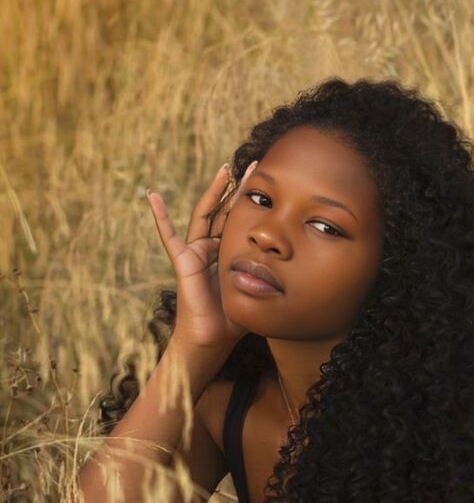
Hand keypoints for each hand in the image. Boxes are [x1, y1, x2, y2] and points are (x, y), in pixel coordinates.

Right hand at [146, 159, 258, 350]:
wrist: (213, 338)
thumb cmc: (233, 320)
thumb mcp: (256, 289)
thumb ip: (267, 274)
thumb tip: (292, 263)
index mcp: (227, 252)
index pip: (239, 219)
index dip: (249, 200)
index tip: (265, 181)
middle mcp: (211, 248)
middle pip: (224, 210)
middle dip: (236, 188)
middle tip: (251, 164)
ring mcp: (195, 251)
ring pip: (205, 214)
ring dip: (214, 190)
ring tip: (225, 168)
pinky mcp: (183, 260)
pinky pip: (168, 235)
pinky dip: (159, 216)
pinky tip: (152, 196)